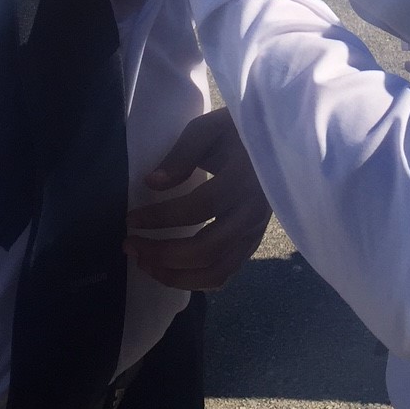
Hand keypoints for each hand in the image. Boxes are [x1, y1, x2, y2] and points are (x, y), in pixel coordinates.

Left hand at [126, 109, 270, 289]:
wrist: (279, 139)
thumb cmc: (240, 130)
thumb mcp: (211, 128)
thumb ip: (182, 153)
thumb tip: (152, 184)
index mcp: (243, 179)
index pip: (197, 208)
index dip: (161, 217)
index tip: (130, 219)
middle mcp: (252, 213)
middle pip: (206, 249)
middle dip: (162, 253)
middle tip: (130, 246)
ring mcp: (256, 233)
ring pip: (217, 272)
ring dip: (175, 275)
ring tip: (144, 264)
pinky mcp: (254, 243)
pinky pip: (225, 273)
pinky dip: (195, 280)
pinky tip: (170, 270)